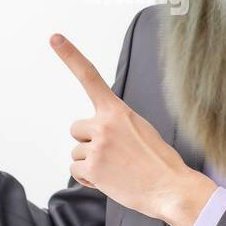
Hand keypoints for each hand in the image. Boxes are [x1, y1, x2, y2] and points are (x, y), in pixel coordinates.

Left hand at [50, 33, 216, 225]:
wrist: (170, 187)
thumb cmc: (158, 162)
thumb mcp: (141, 129)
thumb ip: (117, 124)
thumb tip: (101, 134)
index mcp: (117, 111)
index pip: (90, 77)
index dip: (70, 55)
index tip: (55, 38)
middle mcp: (104, 124)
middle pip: (77, 129)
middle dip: (88, 142)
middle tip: (112, 154)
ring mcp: (97, 145)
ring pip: (76, 152)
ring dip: (90, 162)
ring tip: (116, 169)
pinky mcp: (93, 167)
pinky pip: (76, 169)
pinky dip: (88, 177)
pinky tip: (108, 180)